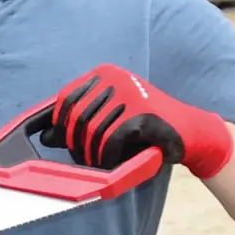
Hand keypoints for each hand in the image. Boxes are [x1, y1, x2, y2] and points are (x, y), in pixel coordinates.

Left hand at [46, 64, 232, 179]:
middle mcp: (117, 79)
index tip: (63, 141)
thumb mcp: (109, 119)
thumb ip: (79, 122)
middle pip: (77, 117)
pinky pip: (110, 141)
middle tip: (85, 158)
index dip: (59, 124)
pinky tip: (115, 160)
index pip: (66, 98)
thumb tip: (45, 138)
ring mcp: (130, 94)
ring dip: (92, 154)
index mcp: (106, 74)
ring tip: (102, 161)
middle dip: (76, 144)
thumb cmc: (145, 126)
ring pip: (92, 132)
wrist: (190, 131)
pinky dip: (108, 156)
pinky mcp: (143, 115)